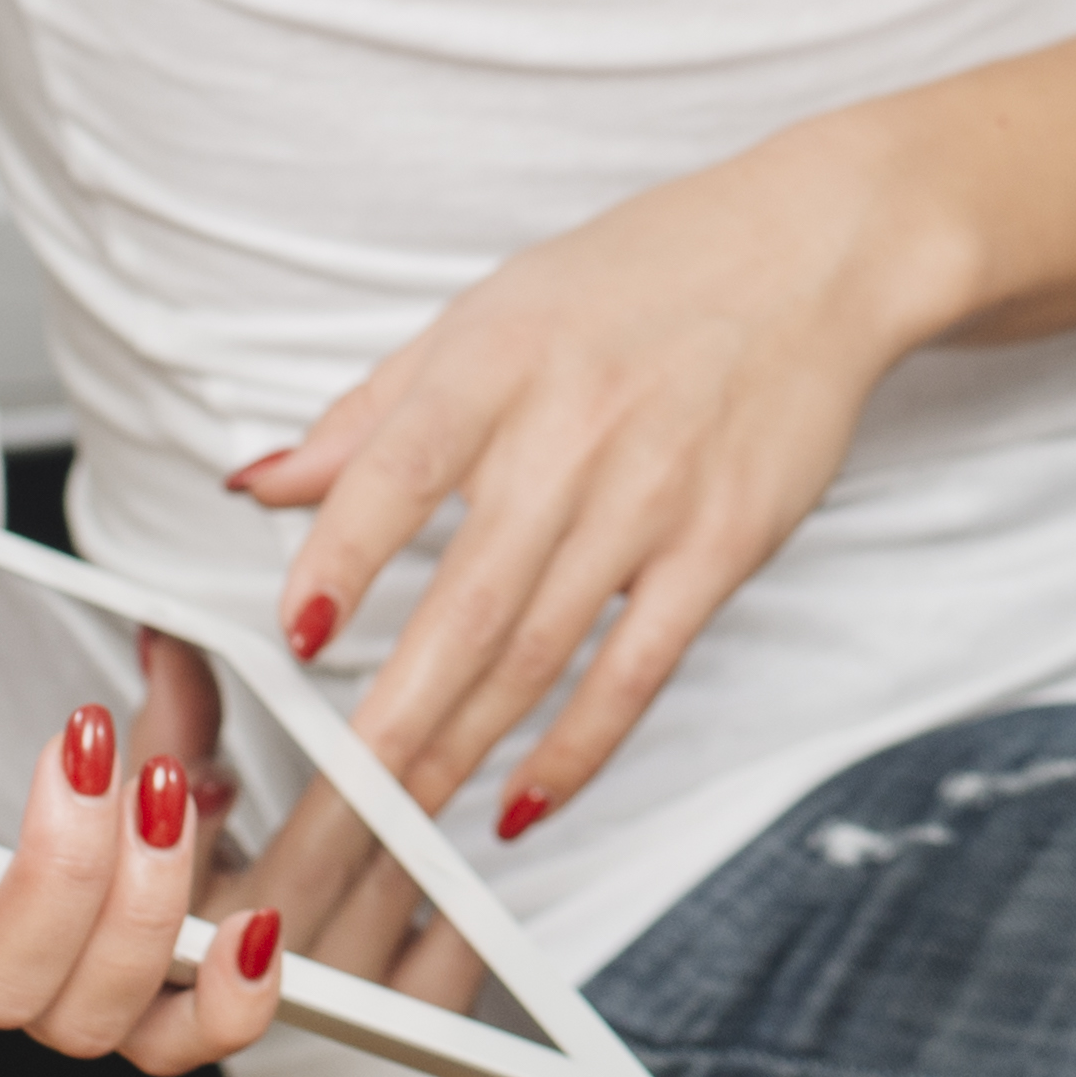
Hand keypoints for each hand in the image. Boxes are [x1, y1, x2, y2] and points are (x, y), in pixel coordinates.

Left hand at [214, 121, 942, 997]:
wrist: (815, 253)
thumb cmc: (640, 277)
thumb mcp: (491, 313)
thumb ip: (374, 412)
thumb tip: (260, 485)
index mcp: (498, 360)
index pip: (400, 470)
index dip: (342, 557)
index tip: (294, 639)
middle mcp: (573, 432)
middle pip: (468, 599)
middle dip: (393, 714)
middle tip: (333, 801)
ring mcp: (654, 495)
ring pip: (540, 650)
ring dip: (461, 747)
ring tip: (397, 823)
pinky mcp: (722, 544)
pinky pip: (636, 668)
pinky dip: (577, 745)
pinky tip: (521, 800)